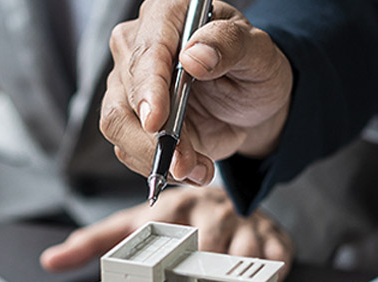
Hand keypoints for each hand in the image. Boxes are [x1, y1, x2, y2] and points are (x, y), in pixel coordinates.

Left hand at [39, 187, 292, 273]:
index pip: (169, 232)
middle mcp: (208, 212)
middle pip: (210, 248)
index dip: (169, 256)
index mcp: (172, 209)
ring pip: (246, 255)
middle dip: (204, 272)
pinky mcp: (273, 234)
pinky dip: (271, 275)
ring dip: (237, 277)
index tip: (166, 275)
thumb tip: (52, 259)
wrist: (225, 197)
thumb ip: (93, 243)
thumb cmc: (176, 217)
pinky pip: (279, 258)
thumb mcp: (132, 225)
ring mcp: (242, 223)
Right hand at [100, 0, 292, 184]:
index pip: (147, 52)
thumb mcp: (260, 53)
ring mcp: (129, 83)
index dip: (148, 88)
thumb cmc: (254, 69)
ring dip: (153, 156)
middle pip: (124, 94)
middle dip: (153, 137)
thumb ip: (231, 45)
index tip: (156, 122)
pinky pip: (128, 147)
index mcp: (168, 15)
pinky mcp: (129, 117)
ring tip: (195, 169)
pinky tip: (191, 167)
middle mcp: (138, 45)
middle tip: (186, 162)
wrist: (250, 103)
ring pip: (117, 125)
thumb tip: (194, 56)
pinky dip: (157, 166)